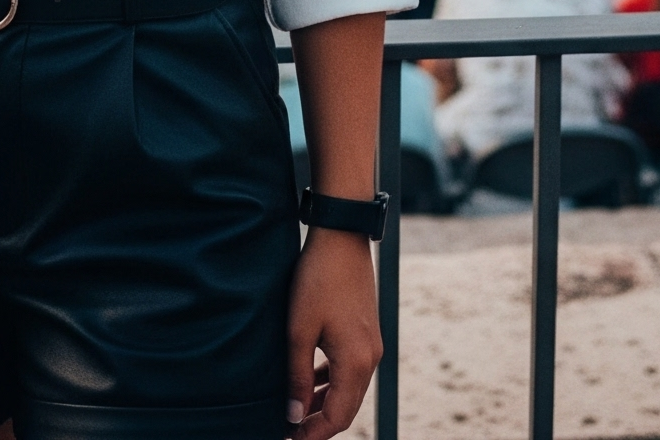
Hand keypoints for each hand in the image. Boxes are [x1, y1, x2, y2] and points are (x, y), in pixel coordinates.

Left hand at [286, 229, 380, 439]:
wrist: (341, 239)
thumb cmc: (316, 281)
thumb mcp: (299, 329)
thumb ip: (297, 374)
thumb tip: (294, 415)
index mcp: (356, 363)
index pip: (338, 417)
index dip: (313, 433)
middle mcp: (369, 359)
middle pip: (346, 407)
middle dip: (318, 423)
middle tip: (290, 431)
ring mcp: (370, 345)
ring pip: (348, 389)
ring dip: (324, 402)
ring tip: (296, 411)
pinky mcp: (364, 332)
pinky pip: (349, 369)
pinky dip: (331, 381)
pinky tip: (311, 379)